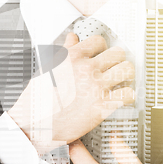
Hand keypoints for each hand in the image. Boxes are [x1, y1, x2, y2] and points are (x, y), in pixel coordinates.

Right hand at [8, 32, 134, 149]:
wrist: (34, 125)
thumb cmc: (38, 99)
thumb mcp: (47, 69)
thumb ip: (64, 52)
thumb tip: (73, 38)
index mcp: (72, 57)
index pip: (99, 41)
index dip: (102, 49)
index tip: (102, 56)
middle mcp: (86, 69)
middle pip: (118, 53)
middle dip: (117, 61)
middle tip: (114, 69)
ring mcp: (95, 87)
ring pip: (128, 70)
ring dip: (126, 76)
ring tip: (120, 82)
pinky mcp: (102, 106)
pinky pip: (128, 94)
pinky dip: (127, 96)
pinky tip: (120, 99)